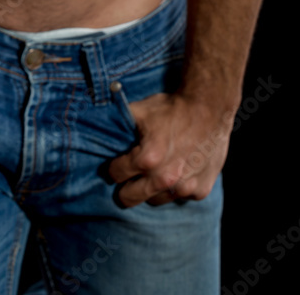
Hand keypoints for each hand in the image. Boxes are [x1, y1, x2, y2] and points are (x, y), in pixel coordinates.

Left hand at [108, 91, 231, 206]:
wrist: (209, 108)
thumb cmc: (172, 108)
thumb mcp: (139, 111)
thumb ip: (118, 124)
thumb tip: (97, 128)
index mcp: (147, 159)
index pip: (115, 174)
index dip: (113, 168)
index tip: (115, 165)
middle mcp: (165, 178)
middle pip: (130, 197)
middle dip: (125, 187)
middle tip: (128, 178)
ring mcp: (184, 188)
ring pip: (155, 200)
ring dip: (152, 189)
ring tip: (154, 172)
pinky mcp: (200, 191)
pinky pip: (180, 197)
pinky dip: (176, 188)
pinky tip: (177, 171)